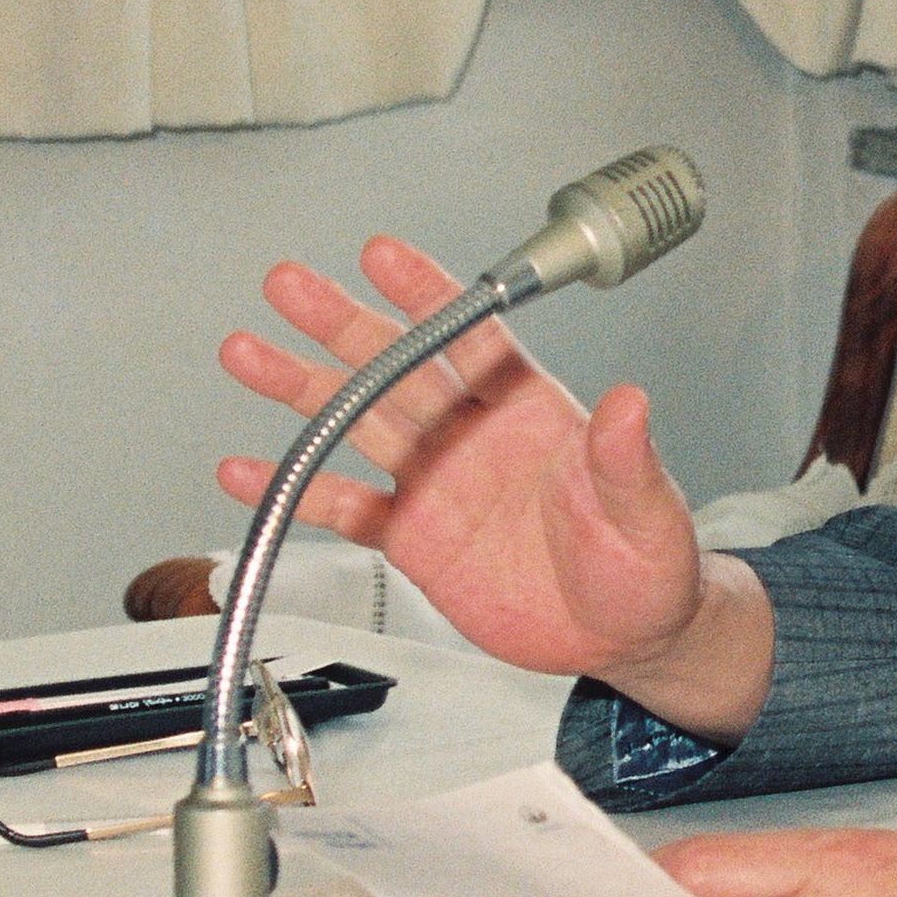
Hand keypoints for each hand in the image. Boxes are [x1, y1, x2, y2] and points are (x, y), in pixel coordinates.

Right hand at [215, 237, 757, 711]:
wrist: (626, 640)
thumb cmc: (648, 566)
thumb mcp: (648, 512)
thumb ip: (627, 459)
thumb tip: (630, 403)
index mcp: (531, 410)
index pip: (472, 337)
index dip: (427, 295)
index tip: (382, 256)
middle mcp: (475, 434)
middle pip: (398, 366)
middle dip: (342, 324)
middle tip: (289, 285)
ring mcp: (440, 481)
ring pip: (360, 421)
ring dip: (303, 389)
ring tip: (247, 353)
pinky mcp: (416, 536)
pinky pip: (346, 506)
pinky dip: (299, 489)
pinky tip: (249, 471)